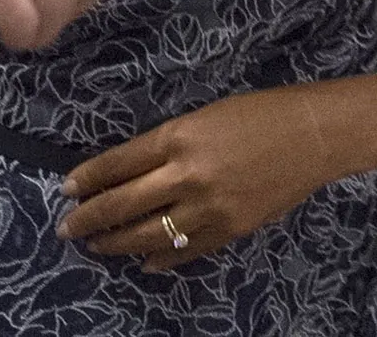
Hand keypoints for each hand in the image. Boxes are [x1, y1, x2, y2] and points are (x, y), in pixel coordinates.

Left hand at [57, 82, 342, 267]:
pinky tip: (144, 263)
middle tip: (67, 227)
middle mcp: (187, 174)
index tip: (66, 188)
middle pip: (125, 202)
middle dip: (90, 217)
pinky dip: (163, 258)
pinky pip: (188, 250)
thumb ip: (166, 146)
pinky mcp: (232, 229)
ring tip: (96, 246)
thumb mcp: (200, 118)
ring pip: (151, 233)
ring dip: (118, 242)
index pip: (118, 163)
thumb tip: (130, 172)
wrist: (310, 136)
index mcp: (176, 137)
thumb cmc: (254, 114)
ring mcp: (210, 207)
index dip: (88, 178)